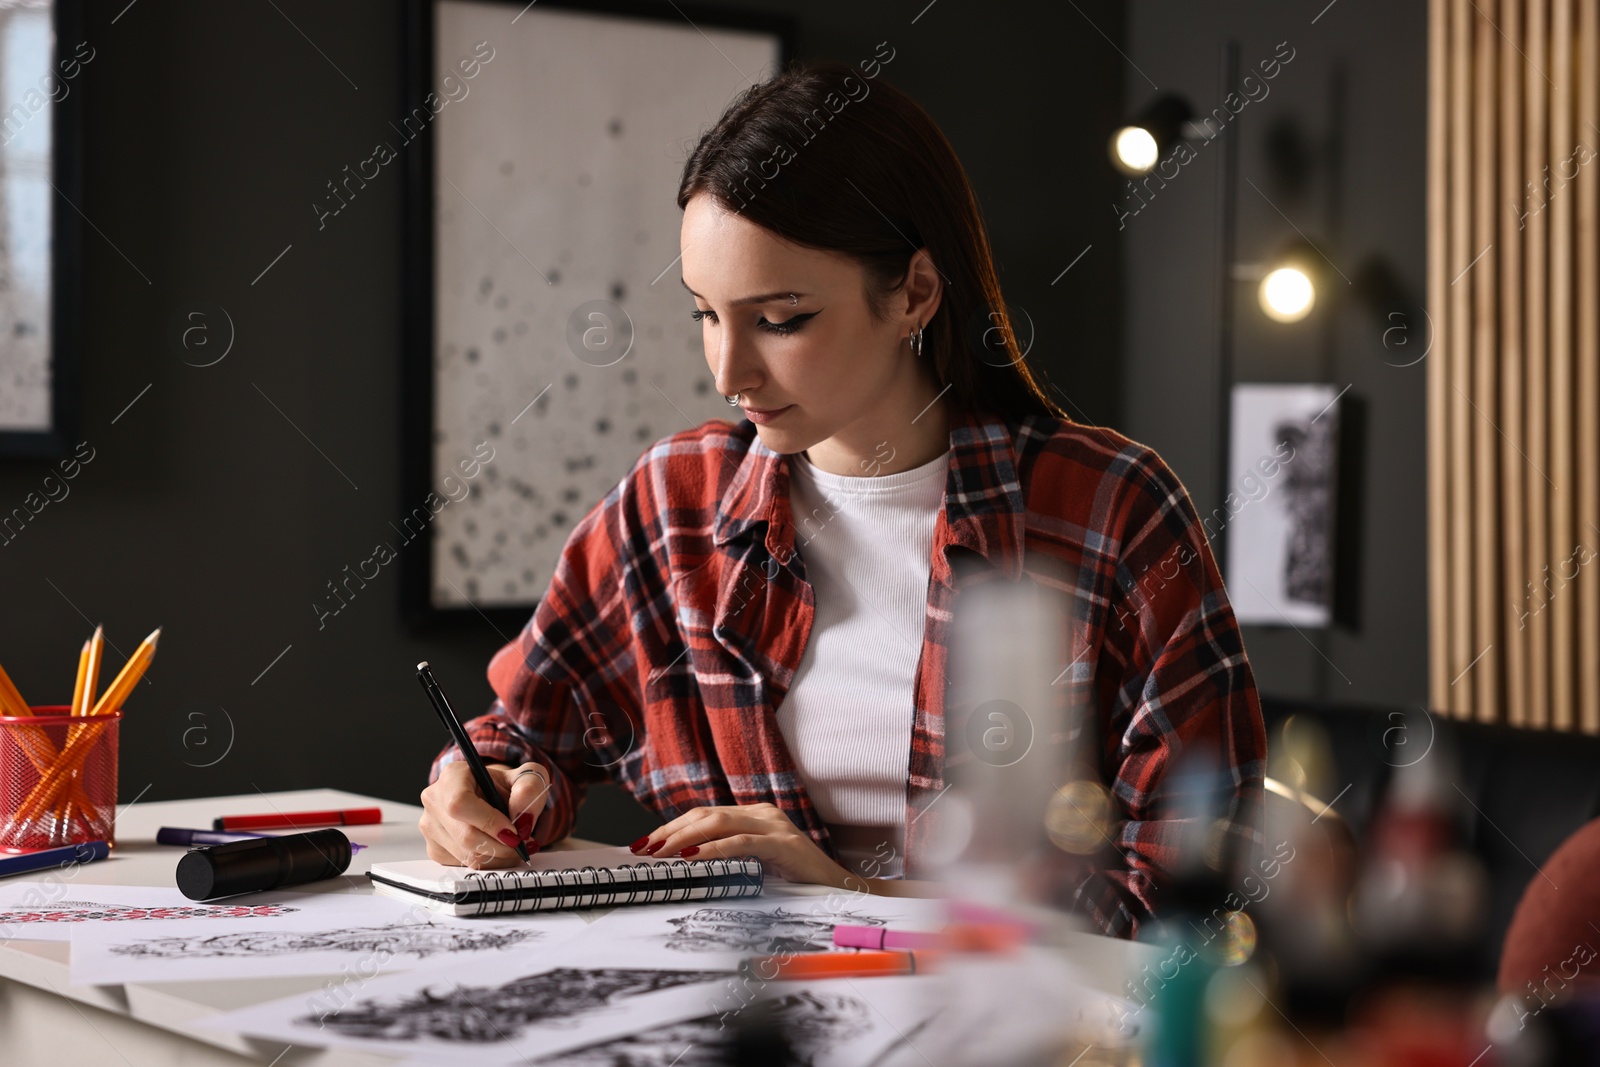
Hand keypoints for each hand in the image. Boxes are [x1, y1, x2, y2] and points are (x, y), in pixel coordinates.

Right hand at [419, 759, 550, 868]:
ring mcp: (430, 827)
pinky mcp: (434, 849)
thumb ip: (529, 790)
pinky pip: (464, 865)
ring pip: (466, 856)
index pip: (460, 803)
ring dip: (498, 857)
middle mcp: (434, 800)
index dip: (489, 822)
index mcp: (453, 775)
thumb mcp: (527, 778)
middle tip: (523, 844)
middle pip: (465, 836)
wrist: (493, 797)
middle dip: (501, 846)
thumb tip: (521, 817)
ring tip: (515, 845)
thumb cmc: (506, 787)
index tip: (513, 832)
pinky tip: (498, 849)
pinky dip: (489, 863)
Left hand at [629, 803, 865, 891]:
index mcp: (753, 816)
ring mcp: (774, 826)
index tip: (646, 844)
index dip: (672, 827)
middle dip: (669, 831)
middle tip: (643, 849)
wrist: (840, 889)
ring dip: (682, 838)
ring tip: (659, 853)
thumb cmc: (796, 882)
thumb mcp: (756, 866)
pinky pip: (741, 843)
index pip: (704, 815)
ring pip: (717, 822)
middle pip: (705, 814)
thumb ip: (730, 859)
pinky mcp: (784, 844)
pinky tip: (691, 857)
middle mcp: (762, 814)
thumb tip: (683, 867)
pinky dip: (712, 849)